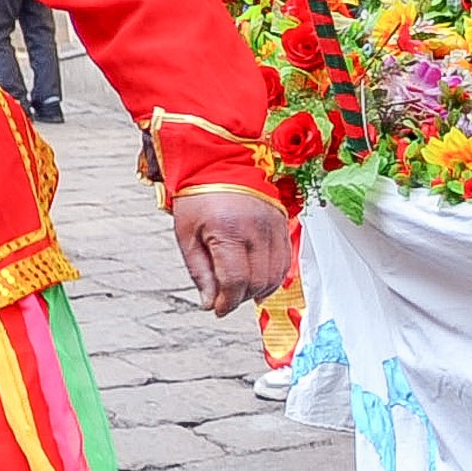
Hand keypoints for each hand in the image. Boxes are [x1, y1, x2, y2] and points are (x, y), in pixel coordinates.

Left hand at [171, 188, 291, 314]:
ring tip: (240, 288)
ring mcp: (273, 225)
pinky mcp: (282, 223)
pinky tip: (257, 279)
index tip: (218, 308)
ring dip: (258, 290)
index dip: (226, 302)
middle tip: (225, 298)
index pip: (235, 281)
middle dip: (240, 297)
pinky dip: (273, 276)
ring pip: (275, 275)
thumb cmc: (198, 195)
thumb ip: (199, 272)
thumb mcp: (186, 236)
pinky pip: (285, 261)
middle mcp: (256, 228)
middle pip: (257, 281)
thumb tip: (210, 302)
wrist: (218, 161)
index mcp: (228, 230)